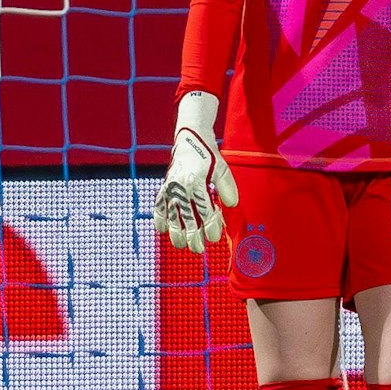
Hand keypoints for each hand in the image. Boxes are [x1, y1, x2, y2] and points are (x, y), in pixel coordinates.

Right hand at [153, 91, 239, 251]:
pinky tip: (162, 230)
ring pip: (171, 216)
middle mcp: (181, 187)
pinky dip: (159, 218)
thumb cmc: (208, 156)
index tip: (214, 237)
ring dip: (175, 232)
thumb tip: (232, 205)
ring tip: (180, 245)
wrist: (190, 140)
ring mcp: (171, 188)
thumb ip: (227, 188)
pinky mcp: (164, 187)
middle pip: (187, 218)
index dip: (210, 227)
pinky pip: (159, 206)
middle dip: (192, 237)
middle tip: (198, 249)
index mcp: (197, 183)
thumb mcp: (222, 169)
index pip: (205, 211)